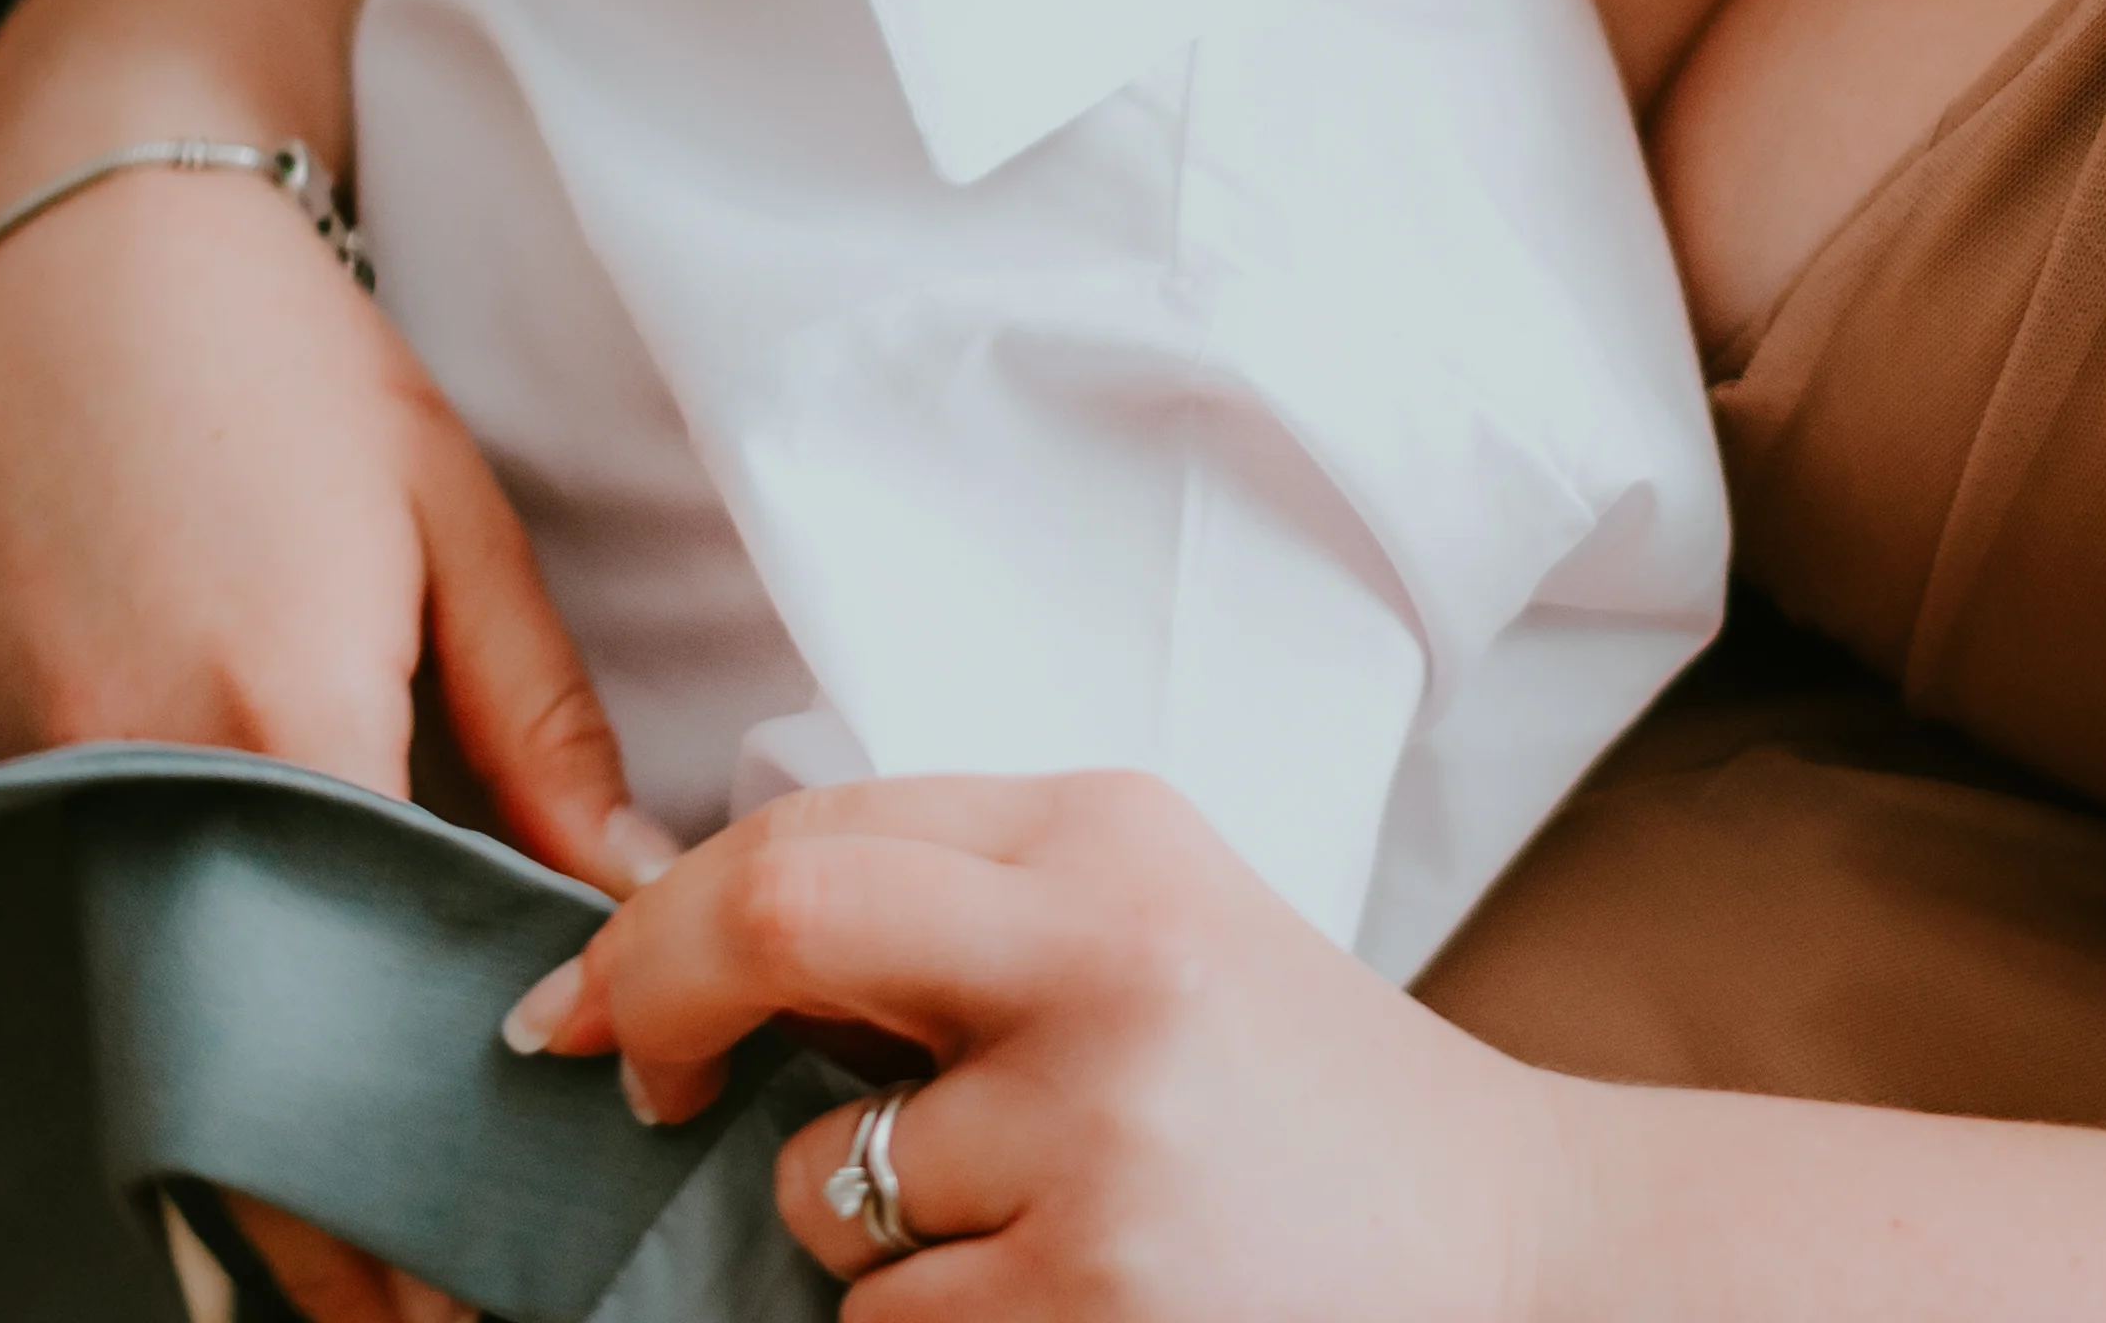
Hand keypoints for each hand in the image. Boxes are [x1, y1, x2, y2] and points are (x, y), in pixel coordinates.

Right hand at [0, 164, 676, 1322]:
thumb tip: (638, 903)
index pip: (365, 1012)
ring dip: (268, 1142)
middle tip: (459, 1304)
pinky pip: (122, 947)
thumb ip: (538, 738)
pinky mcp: (3, 781)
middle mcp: (135, 794)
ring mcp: (45, 797)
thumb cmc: (282, 363)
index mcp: (273, 727)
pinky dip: (202, 1025)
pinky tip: (293, 1077)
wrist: (67, 250)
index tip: (514, 1267)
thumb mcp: (451, 528)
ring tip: (395, 1236)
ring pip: (169, 1029)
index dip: (442, 1153)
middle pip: (243, 1075)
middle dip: (343, 1220)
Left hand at [516, 775, 1570, 1322]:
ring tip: (1034, 1227)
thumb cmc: (1295, 1097)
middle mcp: (1110, 962)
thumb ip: (957, 902)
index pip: (812, 829)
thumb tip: (679, 940)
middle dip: (654, 1003)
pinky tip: (1071, 1300)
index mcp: (1115, 838)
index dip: (658, 918)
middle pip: (778, 926)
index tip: (588, 993)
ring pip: (824, 1189)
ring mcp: (1104, 1141)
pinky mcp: (1092, 1303)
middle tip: (632, 1082)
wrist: (1517, 1253)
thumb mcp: (1150, 925)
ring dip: (865, 1235)